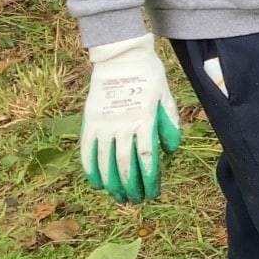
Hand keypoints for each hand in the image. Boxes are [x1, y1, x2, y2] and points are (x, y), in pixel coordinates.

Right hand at [81, 34, 182, 202]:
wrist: (121, 57)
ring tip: (119, 197)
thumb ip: (169, 123)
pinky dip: (91, 168)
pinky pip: (87, 149)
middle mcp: (123, 125)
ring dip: (113, 183)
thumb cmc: (149, 77)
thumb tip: (171, 150)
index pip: (147, 157)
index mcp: (144, 120)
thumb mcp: (166, 97)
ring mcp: (104, 123)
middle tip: (137, 200)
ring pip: (106, 161)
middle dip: (132, 186)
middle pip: (126, 164)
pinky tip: (97, 183)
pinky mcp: (90, 120)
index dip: (150, 177)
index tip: (154, 192)